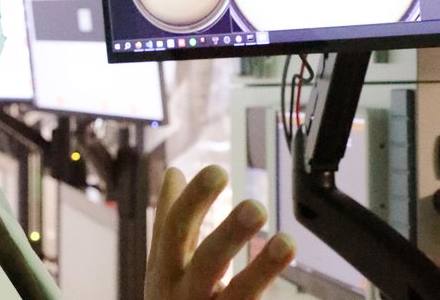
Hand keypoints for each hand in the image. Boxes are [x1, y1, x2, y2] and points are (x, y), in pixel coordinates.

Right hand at [145, 165, 294, 299]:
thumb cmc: (170, 299)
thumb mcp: (163, 263)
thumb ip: (170, 219)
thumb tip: (173, 172)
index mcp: (165, 269)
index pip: (175, 228)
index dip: (195, 200)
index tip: (216, 171)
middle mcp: (184, 294)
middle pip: (206, 262)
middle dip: (229, 234)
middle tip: (255, 207)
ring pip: (238, 296)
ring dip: (262, 270)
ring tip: (286, 242)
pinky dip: (266, 288)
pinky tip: (294, 279)